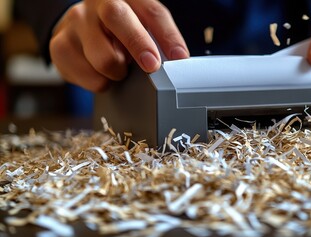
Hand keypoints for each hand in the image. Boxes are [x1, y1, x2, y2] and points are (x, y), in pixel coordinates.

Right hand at [49, 0, 188, 91]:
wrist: (79, 27)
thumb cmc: (120, 28)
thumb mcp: (142, 25)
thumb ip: (159, 37)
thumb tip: (179, 59)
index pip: (151, 11)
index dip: (167, 35)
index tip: (179, 57)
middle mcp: (97, 3)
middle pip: (117, 17)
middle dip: (138, 44)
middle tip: (151, 65)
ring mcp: (76, 22)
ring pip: (103, 57)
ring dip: (118, 71)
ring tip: (119, 66)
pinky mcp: (60, 46)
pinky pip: (89, 76)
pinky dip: (101, 82)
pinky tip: (100, 70)